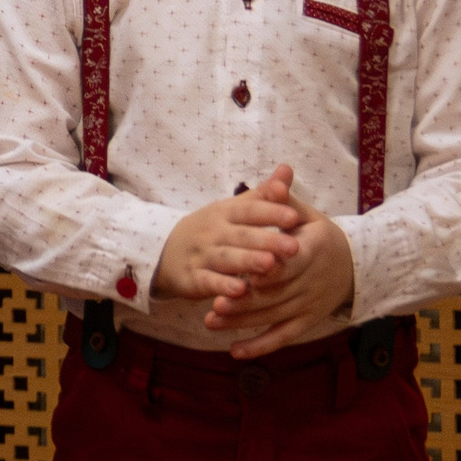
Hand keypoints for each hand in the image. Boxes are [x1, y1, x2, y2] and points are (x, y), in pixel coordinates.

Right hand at [155, 165, 304, 301]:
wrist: (165, 252)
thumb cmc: (212, 229)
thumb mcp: (233, 208)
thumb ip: (262, 194)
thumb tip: (287, 169)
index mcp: (224, 212)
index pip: (249, 210)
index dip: (271, 213)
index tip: (294, 216)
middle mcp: (212, 232)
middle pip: (241, 235)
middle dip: (267, 240)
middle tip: (294, 247)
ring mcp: (201, 255)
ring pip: (226, 258)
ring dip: (247, 261)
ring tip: (269, 264)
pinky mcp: (193, 278)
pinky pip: (208, 282)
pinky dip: (222, 286)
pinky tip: (240, 291)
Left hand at [207, 182, 356, 356]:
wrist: (356, 267)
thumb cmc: (321, 236)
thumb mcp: (308, 215)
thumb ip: (286, 199)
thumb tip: (279, 172)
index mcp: (314, 249)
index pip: (292, 262)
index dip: (270, 269)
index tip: (245, 272)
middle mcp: (313, 280)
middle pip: (278, 293)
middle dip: (247, 299)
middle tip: (217, 301)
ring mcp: (310, 304)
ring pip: (275, 316)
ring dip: (244, 321)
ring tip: (212, 320)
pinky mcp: (307, 321)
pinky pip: (283, 336)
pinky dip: (260, 346)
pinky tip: (235, 351)